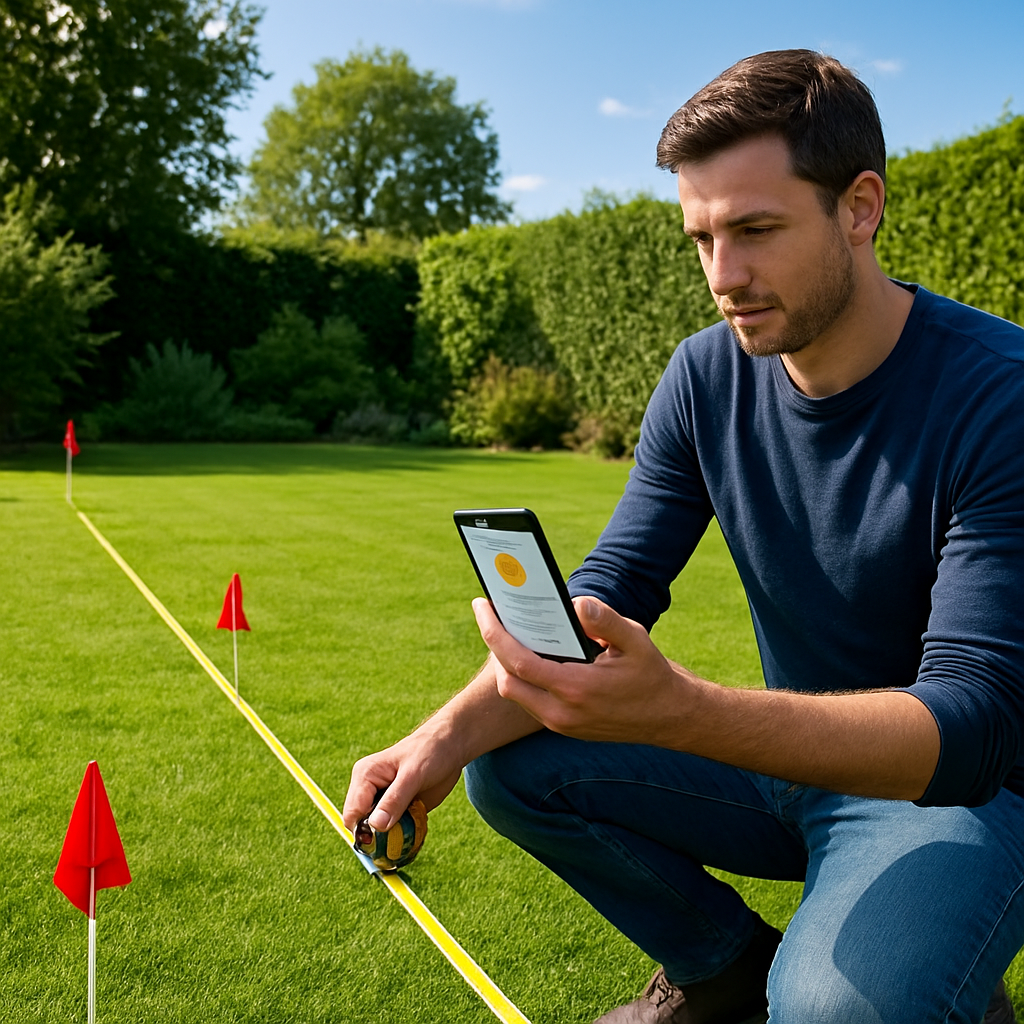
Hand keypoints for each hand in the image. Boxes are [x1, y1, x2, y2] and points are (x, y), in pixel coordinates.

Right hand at [342, 728, 462, 834]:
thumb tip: (375, 826)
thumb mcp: (413, 775)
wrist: (451, 745)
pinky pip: (395, 830)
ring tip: (414, 824)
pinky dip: (405, 833)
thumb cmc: (429, 751)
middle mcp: (370, 790)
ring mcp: (384, 801)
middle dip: (382, 837)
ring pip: (379, 832)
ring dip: (396, 837)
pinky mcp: (398, 808)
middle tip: (404, 835)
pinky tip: (418, 823)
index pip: (353, 813)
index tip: (386, 840)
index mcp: (365, 776)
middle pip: (363, 826)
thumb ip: (394, 799)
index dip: (364, 832)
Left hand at [473, 595, 691, 746]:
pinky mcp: (565, 729)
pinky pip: (531, 703)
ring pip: (517, 694)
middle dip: (493, 647)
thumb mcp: (635, 640)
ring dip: (507, 665)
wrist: (670, 718)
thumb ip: (604, 620)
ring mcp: (562, 725)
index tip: (482, 606)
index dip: (493, 632)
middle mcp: (562, 713)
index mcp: (575, 689)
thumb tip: (575, 603)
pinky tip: (531, 654)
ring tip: (510, 631)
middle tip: (493, 616)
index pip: (518, 662)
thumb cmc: (652, 675)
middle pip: (507, 681)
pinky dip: (524, 678)